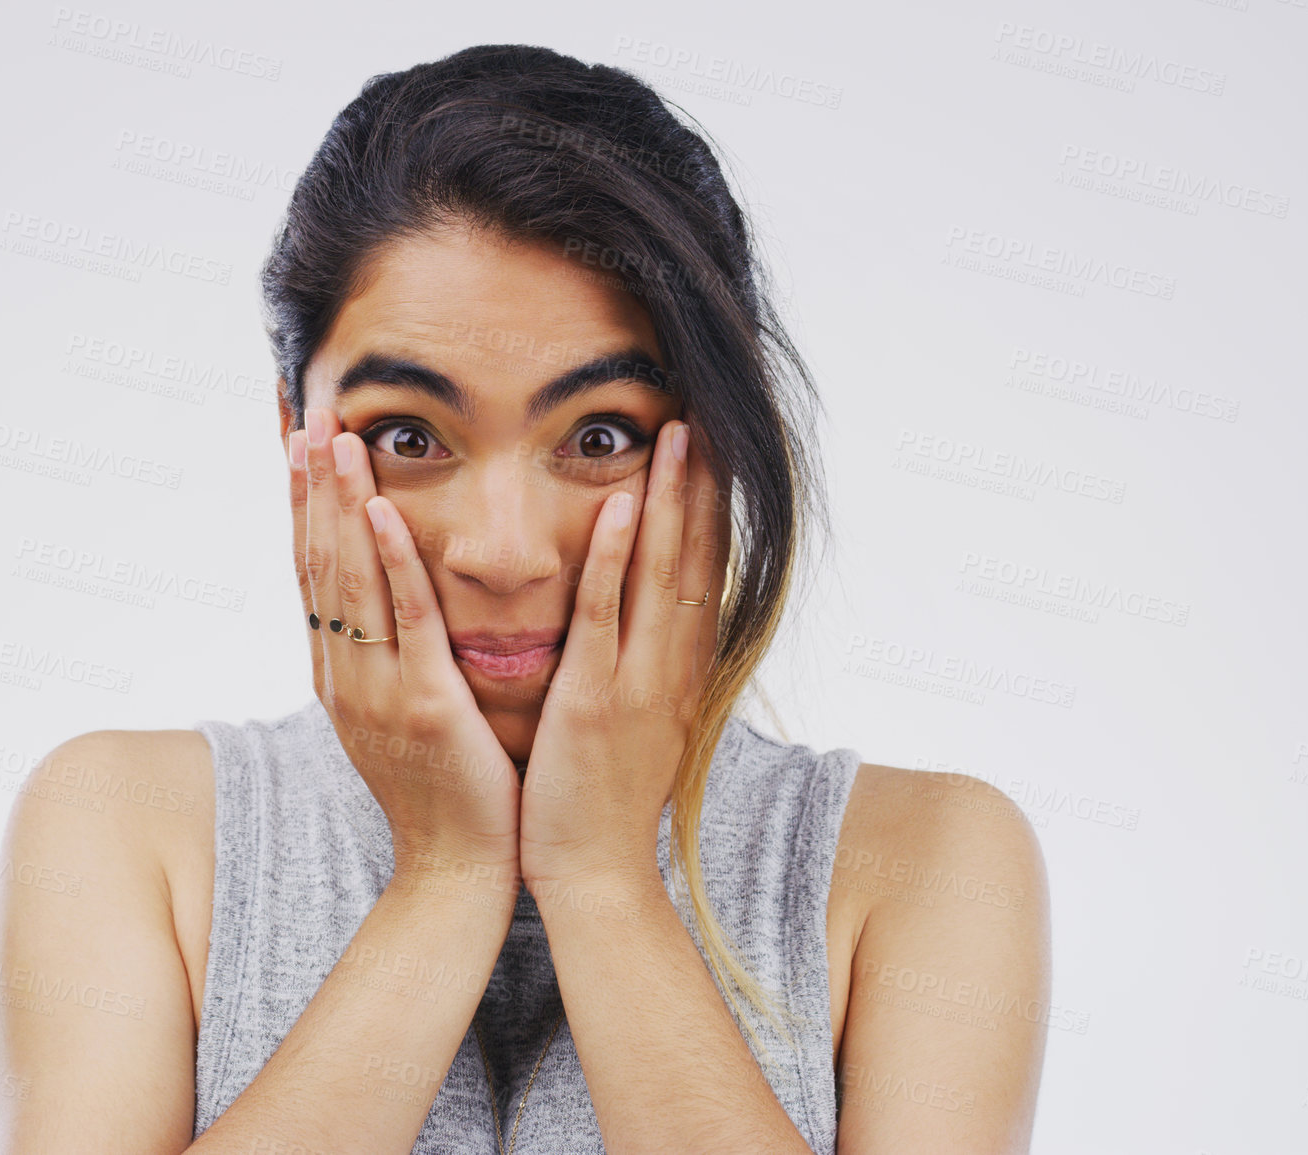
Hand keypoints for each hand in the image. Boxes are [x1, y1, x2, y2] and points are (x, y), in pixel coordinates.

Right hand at [288, 407, 521, 886]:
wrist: (457, 870)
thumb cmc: (445, 787)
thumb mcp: (399, 708)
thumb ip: (389, 651)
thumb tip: (387, 597)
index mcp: (339, 673)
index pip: (308, 569)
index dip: (298, 502)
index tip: (293, 437)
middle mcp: (345, 675)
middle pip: (317, 562)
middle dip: (310, 485)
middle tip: (305, 411)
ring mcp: (379, 691)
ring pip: (352, 582)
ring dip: (342, 505)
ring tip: (335, 436)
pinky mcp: (426, 707)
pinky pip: (406, 624)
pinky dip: (393, 565)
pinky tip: (387, 513)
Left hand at [517, 420, 730, 889]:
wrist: (595, 877)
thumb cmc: (603, 802)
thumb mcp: (637, 725)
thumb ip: (643, 670)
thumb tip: (647, 625)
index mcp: (681, 673)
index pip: (704, 574)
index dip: (711, 510)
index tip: (711, 450)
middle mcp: (674, 670)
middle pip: (697, 561)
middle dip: (701, 487)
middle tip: (704, 415)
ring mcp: (640, 685)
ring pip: (663, 577)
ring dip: (671, 501)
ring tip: (675, 433)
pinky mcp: (596, 704)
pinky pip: (608, 618)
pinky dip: (616, 559)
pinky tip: (622, 507)